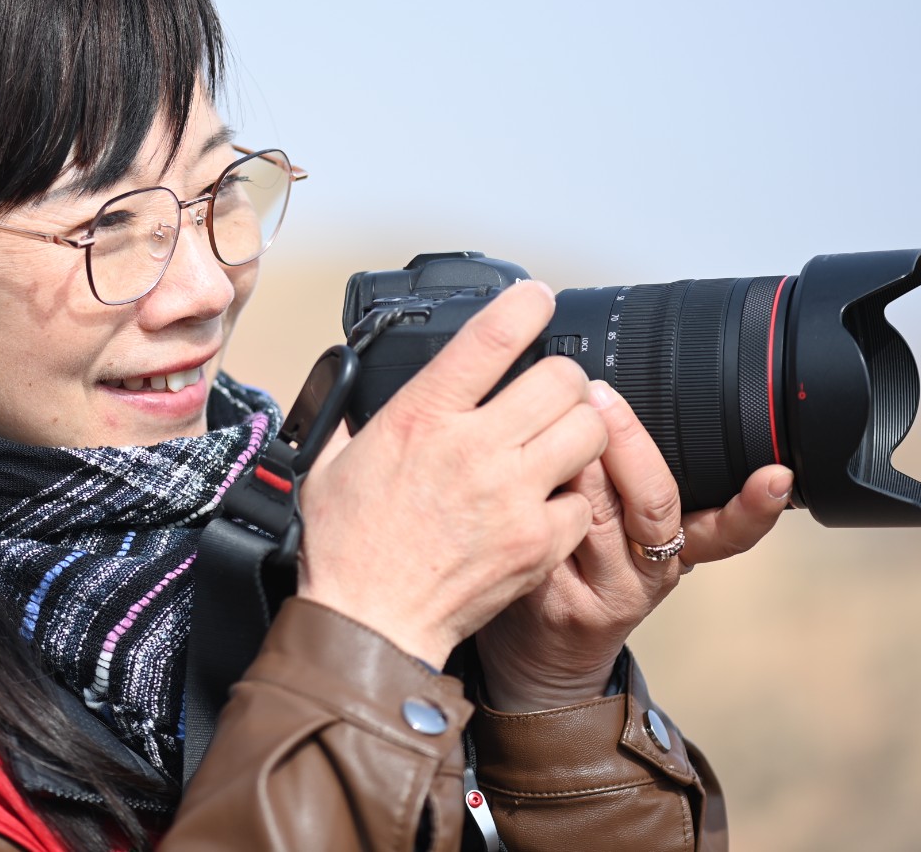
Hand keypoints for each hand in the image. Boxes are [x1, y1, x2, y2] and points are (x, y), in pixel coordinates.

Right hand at [296, 281, 605, 667]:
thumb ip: (355, 417)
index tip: (537, 297)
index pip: (490, 336)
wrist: (370, 623)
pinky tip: (546, 507)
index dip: (524, 305)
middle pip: (560, 379)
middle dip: (561, 378)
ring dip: (579, 431)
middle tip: (551, 391)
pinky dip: (571, 502)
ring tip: (560, 442)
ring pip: (588, 431)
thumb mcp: (332, 462)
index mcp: (421, 416)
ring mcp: (512, 494)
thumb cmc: (348, 548)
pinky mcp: (537, 540)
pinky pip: (582, 500)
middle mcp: (473, 447)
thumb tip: (358, 389)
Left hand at [476, 381, 794, 711]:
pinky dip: (530, 493)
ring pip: (593, 511)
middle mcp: (649, 575)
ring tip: (553, 410)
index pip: (728, 531)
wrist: (539, 656)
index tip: (776, 476)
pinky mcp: (552, 600)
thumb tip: (614, 396)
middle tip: (601, 394)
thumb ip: (632, 483)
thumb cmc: (582, 575)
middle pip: (653, 504)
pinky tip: (512, 463)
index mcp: (678, 553)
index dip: (754, 507)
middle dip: (628, 441)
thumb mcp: (626, 536)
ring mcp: (600, 591)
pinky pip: (541, 533)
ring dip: (572, 457)